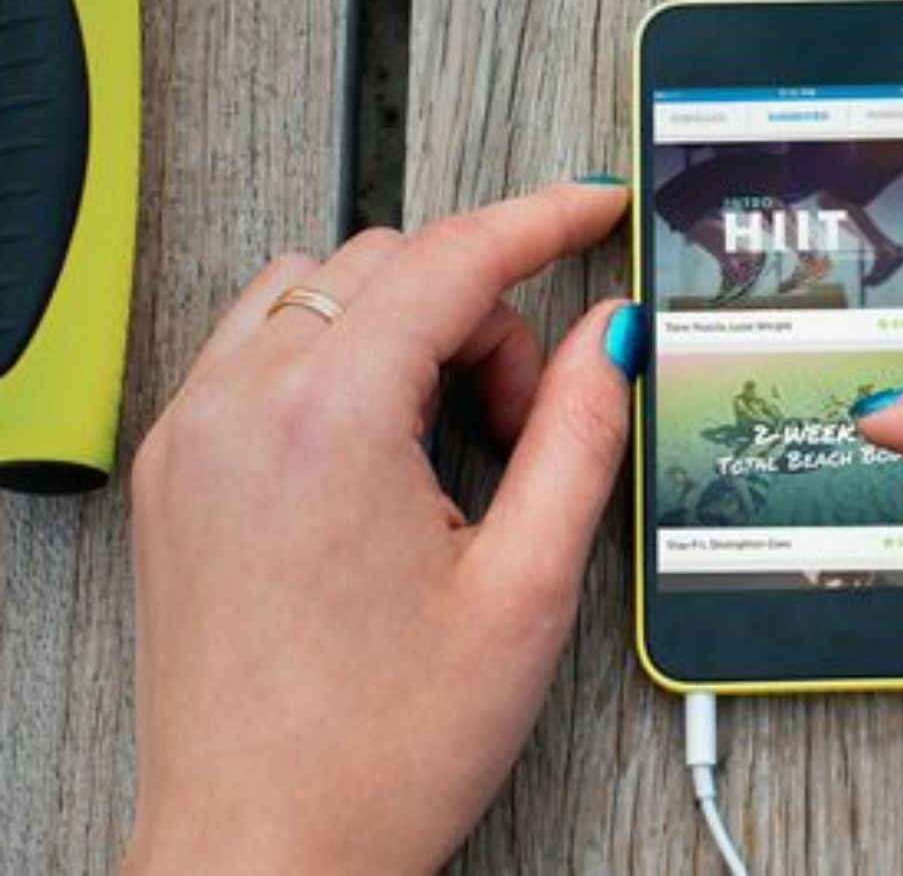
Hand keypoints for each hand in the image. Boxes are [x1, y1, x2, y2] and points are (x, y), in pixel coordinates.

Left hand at [122, 183, 641, 873]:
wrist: (263, 849)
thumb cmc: (377, 750)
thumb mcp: (527, 586)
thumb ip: (580, 434)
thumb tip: (610, 337)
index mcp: (327, 423)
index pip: (452, 256)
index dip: (542, 217)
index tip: (591, 206)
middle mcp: (239, 410)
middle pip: (386, 264)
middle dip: (482, 311)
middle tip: (528, 418)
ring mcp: (193, 438)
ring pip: (316, 290)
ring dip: (405, 325)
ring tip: (453, 438)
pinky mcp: (176, 473)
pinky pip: (259, 346)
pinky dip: (337, 356)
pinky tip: (383, 447)